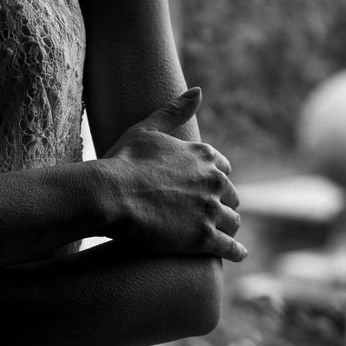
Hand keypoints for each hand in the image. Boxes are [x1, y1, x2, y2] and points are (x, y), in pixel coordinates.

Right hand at [101, 87, 246, 261]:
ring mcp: (210, 210)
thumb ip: (174, 110)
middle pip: (231, 195)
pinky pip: (231, 247)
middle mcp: (214, 180)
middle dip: (222, 204)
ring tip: (222, 235)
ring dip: (228, 227)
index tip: (205, 188)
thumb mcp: (146, 129)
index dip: (214, 179)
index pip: (223, 169)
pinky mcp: (204, 238)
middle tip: (211, 214)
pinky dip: (236, 251)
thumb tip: (197, 90)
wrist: (110, 195)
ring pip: (233, 221)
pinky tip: (236, 254)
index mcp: (204, 155)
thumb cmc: (122, 161)